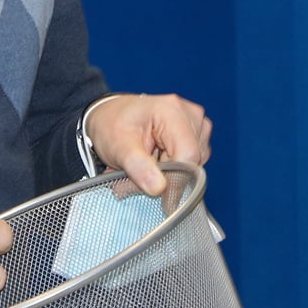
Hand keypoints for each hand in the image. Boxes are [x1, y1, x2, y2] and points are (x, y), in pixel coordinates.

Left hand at [85, 95, 210, 197]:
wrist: (109, 116)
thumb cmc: (111, 125)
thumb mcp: (117, 146)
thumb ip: (138, 167)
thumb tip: (159, 188)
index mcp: (171, 110)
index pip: (188, 155)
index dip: (175, 180)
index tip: (157, 196)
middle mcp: (190, 114)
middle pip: (192, 162)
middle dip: (167, 176)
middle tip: (138, 174)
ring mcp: (197, 124)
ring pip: (194, 166)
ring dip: (170, 174)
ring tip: (145, 163)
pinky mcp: (197, 135)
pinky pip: (192, 164)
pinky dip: (174, 169)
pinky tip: (156, 160)